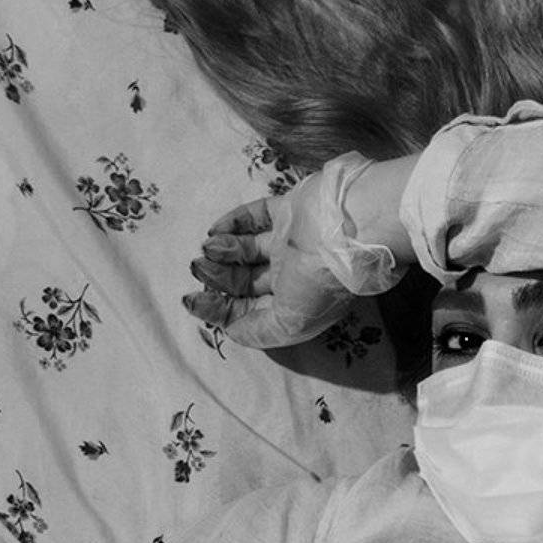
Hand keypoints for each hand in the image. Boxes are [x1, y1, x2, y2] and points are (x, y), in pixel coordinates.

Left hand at [184, 153, 401, 347]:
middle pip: (244, 281)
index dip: (218, 309)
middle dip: (217, 278)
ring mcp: (290, 242)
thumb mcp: (291, 323)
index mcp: (295, 305)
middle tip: (198, 267)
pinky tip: (217, 229)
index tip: (192, 300)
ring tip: (209, 247)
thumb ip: (259, 332)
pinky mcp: (290, 211)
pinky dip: (232, 223)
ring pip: (247, 249)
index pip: (249, 310)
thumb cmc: (320, 281)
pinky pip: (255, 217)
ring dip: (222, 250)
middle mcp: (292, 276)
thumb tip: (231, 329)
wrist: (350, 229)